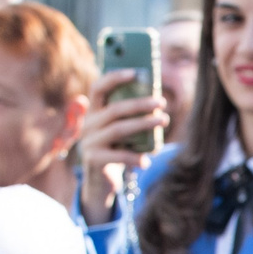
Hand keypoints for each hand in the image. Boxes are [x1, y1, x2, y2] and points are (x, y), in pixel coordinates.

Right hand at [76, 70, 171, 221]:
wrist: (100, 180)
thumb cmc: (117, 149)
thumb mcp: (120, 131)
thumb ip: (130, 117)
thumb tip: (157, 100)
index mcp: (94, 112)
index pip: (98, 88)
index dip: (115, 78)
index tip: (136, 73)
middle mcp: (88, 124)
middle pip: (115, 109)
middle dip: (140, 104)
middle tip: (162, 102)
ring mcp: (89, 142)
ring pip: (118, 129)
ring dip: (143, 124)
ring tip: (163, 120)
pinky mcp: (93, 160)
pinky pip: (118, 156)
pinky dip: (135, 158)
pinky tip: (148, 160)